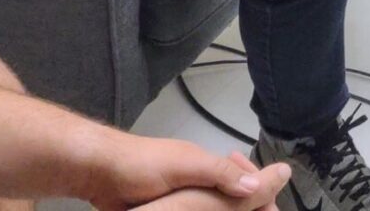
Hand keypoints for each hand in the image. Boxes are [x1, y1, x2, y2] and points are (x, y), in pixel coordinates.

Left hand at [85, 134, 288, 210]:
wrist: (98, 173)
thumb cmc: (141, 163)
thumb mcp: (186, 164)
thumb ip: (219, 173)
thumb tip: (255, 184)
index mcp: (206, 166)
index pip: (243, 179)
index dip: (258, 192)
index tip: (271, 208)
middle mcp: (196, 182)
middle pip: (230, 198)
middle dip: (245, 206)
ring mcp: (179, 200)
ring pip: (210, 210)